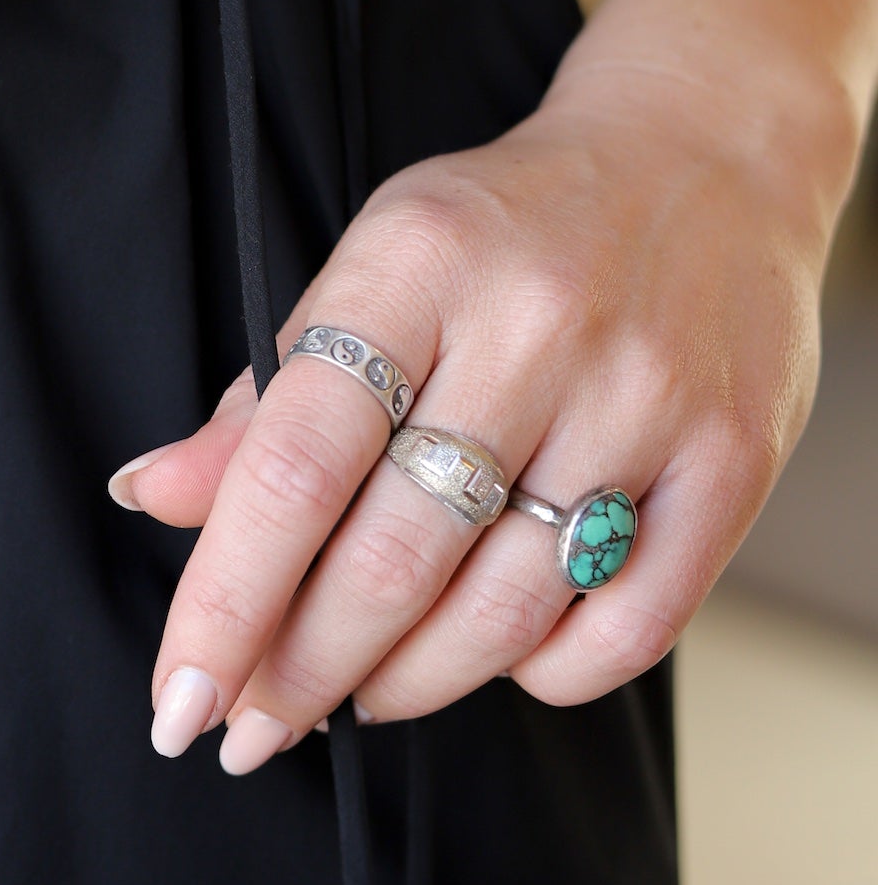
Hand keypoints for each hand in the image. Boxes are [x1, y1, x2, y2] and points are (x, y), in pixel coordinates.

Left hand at [113, 65, 828, 765]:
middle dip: (299, 672)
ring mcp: (644, 398)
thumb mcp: (372, 265)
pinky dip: (541, 675)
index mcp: (417, 262)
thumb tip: (154, 496)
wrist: (708, 155)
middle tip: (250, 729)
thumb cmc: (508, 229)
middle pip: (392, 557)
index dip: (225, 601)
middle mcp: (536, 328)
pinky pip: (625, 630)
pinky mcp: (731, 460)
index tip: (179, 701)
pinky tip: (492, 660)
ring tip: (354, 696)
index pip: (296, 464)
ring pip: (502, 611)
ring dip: (405, 683)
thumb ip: (269, 395)